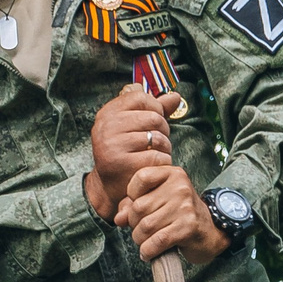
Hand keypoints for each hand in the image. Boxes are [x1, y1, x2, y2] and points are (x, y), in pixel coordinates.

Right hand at [85, 84, 180, 218]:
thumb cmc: (124, 151)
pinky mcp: (125, 165)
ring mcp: (114, 146)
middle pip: (153, 117)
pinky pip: (158, 156)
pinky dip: (163, 161)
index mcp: (107, 114)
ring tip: (156, 153)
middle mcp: (107, 128)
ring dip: (164, 147)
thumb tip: (175, 96)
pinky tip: (155, 165)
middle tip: (157, 141)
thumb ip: (153, 109)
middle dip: (163, 129)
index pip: (140, 97)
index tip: (154, 120)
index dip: (155, 107)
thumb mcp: (132, 125)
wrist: (108, 185)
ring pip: (158, 137)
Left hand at [119, 163, 226, 265]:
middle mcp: (180, 187)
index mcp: (173, 174)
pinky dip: (147, 251)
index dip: (132, 196)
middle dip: (134, 224)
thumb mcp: (159, 202)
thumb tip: (119, 218)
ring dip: (140, 240)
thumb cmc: (180, 215)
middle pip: (138, 207)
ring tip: (145, 243)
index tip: (139, 207)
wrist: (212, 232)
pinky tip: (148, 253)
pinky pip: (156, 241)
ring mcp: (185, 207)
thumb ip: (135, 205)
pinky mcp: (187, 227)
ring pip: (144, 226)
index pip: (140, 178)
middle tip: (142, 231)